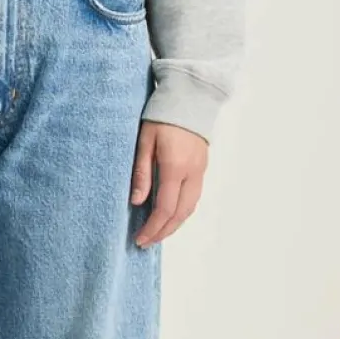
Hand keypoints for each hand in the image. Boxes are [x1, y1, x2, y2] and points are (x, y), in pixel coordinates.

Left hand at [130, 120, 208, 245]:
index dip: (152, 228)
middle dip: (163, 232)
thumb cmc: (161, 116)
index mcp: (175, 167)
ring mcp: (200, 170)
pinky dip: (182, 211)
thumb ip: (141, 173)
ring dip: (174, 224)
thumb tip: (136, 202)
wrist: (190, 96)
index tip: (139, 239)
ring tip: (157, 233)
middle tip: (146, 242)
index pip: (165, 208)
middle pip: (180, 214)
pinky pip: (194, 197)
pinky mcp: (203, 167)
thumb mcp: (144, 142)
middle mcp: (192, 173)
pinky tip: (170, 214)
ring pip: (190, 208)